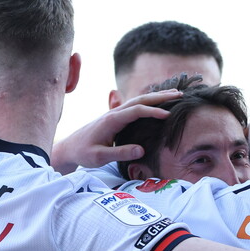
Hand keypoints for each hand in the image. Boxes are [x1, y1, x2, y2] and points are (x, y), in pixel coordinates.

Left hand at [51, 90, 182, 172]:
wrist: (69, 147)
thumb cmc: (83, 153)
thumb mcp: (99, 157)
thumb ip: (120, 153)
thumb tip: (141, 149)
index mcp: (111, 120)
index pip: (137, 111)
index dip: (153, 111)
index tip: (168, 115)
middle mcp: (114, 113)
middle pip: (140, 99)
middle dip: (160, 96)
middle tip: (180, 94)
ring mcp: (115, 113)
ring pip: (138, 100)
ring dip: (156, 96)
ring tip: (175, 93)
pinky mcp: (115, 117)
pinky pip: (135, 105)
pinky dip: (149, 101)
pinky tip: (158, 102)